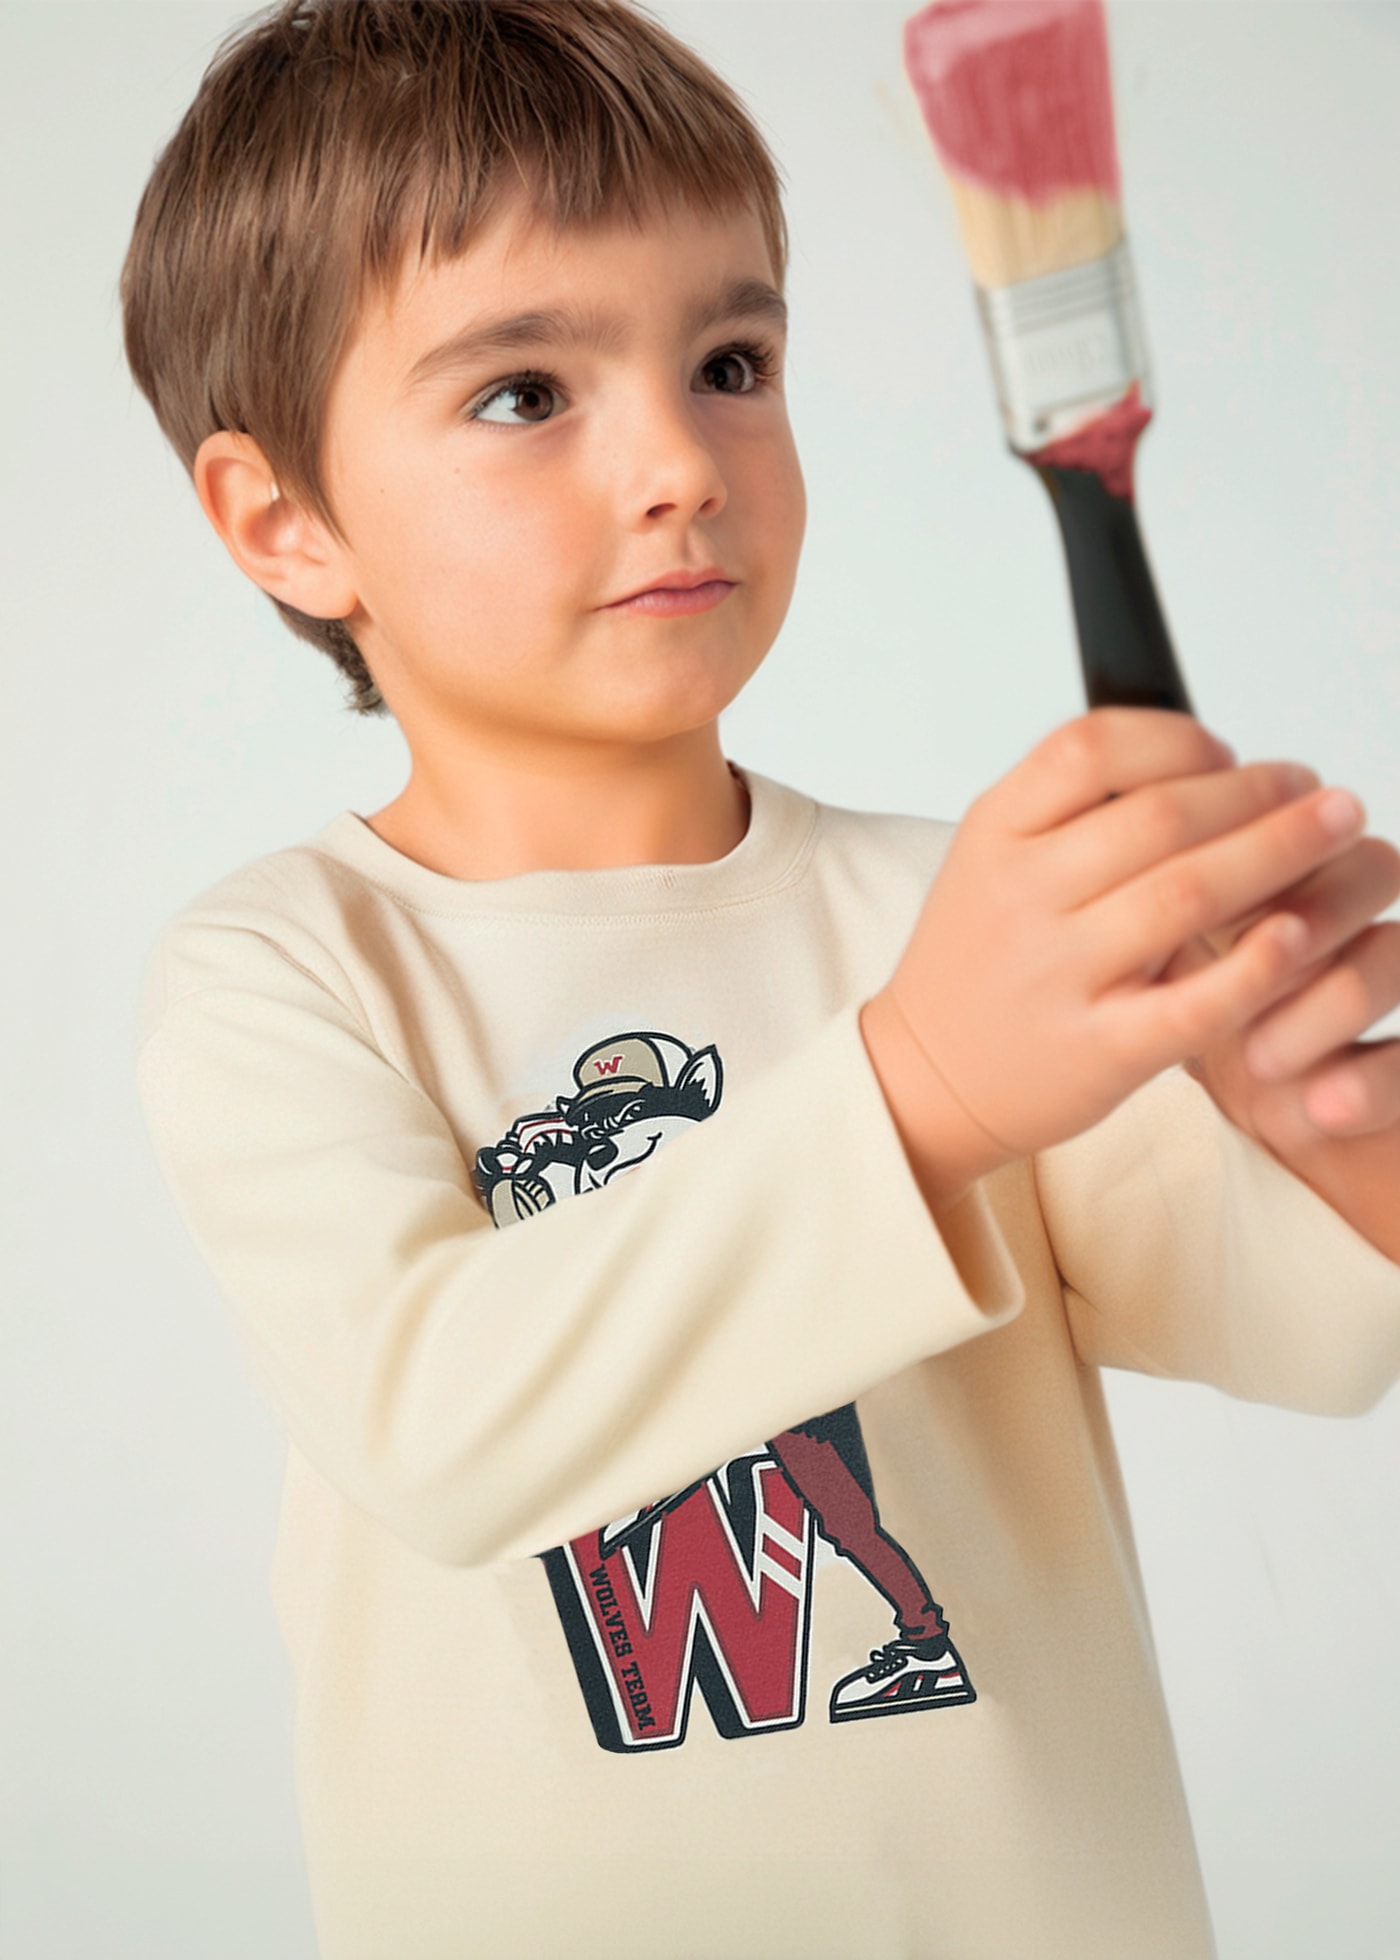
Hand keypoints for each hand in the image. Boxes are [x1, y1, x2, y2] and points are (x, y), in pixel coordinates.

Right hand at [862, 710, 1370, 1210]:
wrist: (923, 1081)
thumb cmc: (978, 964)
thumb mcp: (990, 861)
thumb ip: (1073, 807)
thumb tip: (1201, 760)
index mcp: (994, 834)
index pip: (1093, 748)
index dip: (1178, 739)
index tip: (1226, 753)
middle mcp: (1021, 896)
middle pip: (1161, 815)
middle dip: (1260, 791)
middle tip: (1317, 789)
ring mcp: (1058, 975)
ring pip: (1189, 893)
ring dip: (1282, 852)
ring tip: (1337, 830)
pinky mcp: (1100, 1050)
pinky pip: (1195, 1001)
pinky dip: (1256, 964)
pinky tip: (1298, 934)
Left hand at [1177, 824, 1399, 1252]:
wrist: (1260, 1109)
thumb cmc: (1187, 1005)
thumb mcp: (1165, 938)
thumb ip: (1153, 880)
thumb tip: (1103, 815)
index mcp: (1300, 867)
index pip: (1298, 818)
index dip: (1256, 847)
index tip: (1176, 886)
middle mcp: (1357, 913)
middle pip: (1367, 869)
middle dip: (1299, 913)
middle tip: (1228, 966)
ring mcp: (1385, 982)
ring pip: (1390, 955)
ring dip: (1327, 1004)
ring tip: (1259, 1059)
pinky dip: (1367, 1087)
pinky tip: (1324, 1108)